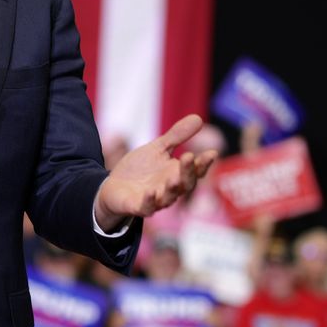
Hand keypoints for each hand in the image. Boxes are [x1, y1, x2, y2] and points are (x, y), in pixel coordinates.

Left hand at [95, 114, 216, 230]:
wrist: (115, 186)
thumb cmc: (140, 169)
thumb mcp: (157, 149)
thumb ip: (176, 136)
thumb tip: (198, 118)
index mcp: (177, 175)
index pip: (195, 170)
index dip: (204, 163)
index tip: (212, 153)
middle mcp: (170, 189)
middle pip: (185, 184)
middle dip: (188, 172)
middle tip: (189, 157)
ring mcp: (155, 200)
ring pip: (169, 198)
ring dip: (172, 189)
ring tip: (174, 179)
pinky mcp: (138, 207)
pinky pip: (146, 208)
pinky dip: (150, 202)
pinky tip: (151, 193)